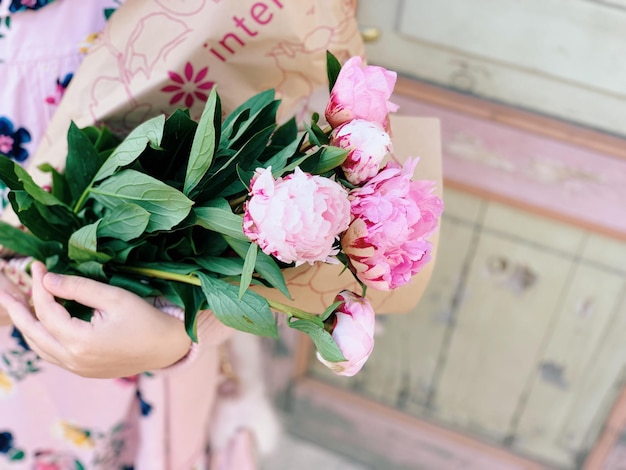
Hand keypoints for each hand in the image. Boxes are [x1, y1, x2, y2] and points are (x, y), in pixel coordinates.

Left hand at [0, 261, 191, 377]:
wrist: (167, 347)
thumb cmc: (145, 318)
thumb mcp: (114, 297)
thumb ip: (79, 287)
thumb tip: (47, 279)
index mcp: (80, 341)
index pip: (47, 310)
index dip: (39, 286)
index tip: (36, 266)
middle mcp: (73, 360)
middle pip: (33, 333)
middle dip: (16, 309)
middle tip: (5, 290)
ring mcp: (77, 369)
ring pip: (39, 347)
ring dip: (26, 326)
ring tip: (15, 306)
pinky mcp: (83, 371)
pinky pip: (51, 355)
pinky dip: (40, 338)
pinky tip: (38, 325)